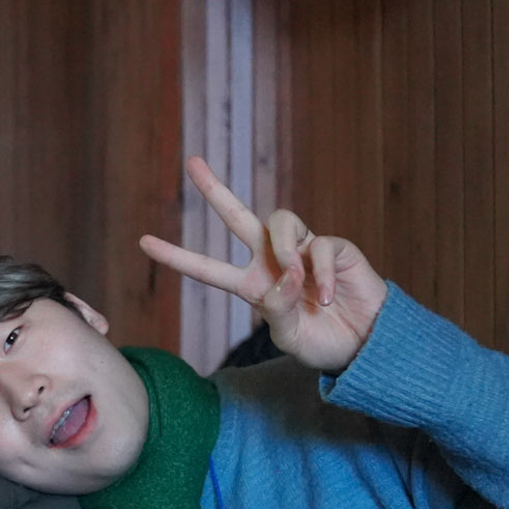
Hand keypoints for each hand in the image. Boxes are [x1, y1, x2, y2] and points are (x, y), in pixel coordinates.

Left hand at [141, 156, 387, 372]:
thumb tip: (284, 278)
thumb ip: (278, 312)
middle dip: (215, 190)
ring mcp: (304, 250)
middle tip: (192, 163)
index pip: (207, 269)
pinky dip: (320, 272)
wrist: (365, 345)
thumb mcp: (291, 338)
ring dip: (283, 248)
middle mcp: (272, 261)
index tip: (143, 243)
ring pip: (280, 220)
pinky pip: (321, 245)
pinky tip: (325, 296)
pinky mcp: (336, 248)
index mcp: (252, 285)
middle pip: (238, 216)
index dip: (177, 256)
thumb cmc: (323, 343)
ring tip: (298, 282)